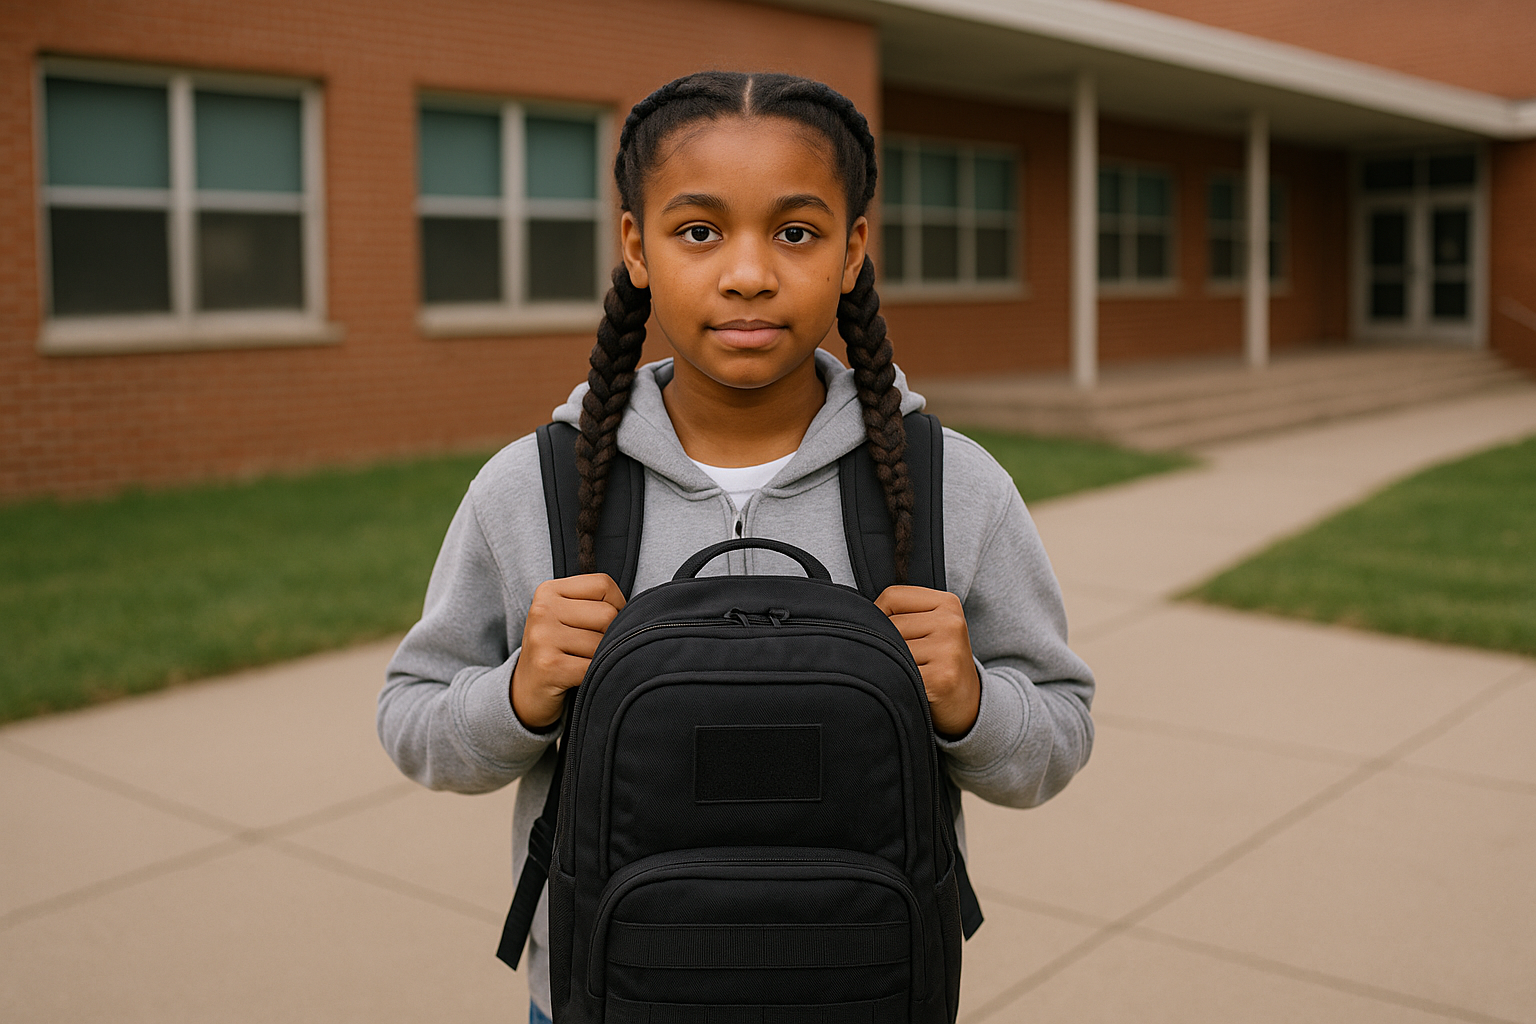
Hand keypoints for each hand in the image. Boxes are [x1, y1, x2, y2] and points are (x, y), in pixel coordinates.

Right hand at [511, 574, 625, 728]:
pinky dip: (596, 676)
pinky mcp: (549, 666)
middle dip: (609, 636)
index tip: (602, 625)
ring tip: (582, 664)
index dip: (616, 605)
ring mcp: (542, 637)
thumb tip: (640, 611)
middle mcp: (542, 610)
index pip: (603, 585)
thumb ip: (595, 605)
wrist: (526, 692)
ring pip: (603, 643)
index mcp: (548, 591)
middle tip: (591, 650)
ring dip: (601, 659)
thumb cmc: (558, 651)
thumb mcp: (568, 618)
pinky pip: (594, 667)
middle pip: (607, 614)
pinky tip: (582, 678)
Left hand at [874, 586, 980, 738]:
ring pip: (891, 649)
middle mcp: (951, 622)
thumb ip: (902, 613)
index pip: (892, 596)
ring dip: (893, 665)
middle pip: (889, 624)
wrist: (966, 702)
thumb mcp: (931, 626)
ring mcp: (948, 649)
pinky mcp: (942, 678)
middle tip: (906, 660)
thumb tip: (855, 613)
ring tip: (910, 673)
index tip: (894, 633)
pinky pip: (898, 674)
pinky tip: (913, 687)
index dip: (881, 615)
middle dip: (888, 645)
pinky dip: (897, 683)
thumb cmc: (938, 661)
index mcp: (947, 603)